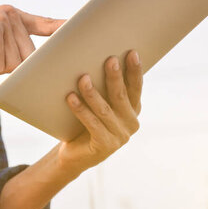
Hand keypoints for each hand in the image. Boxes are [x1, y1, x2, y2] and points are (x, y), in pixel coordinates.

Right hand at [0, 4, 63, 76]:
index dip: (61, 27)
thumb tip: (36, 65)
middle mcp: (10, 15)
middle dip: (7, 66)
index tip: (79, 26)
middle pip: (28, 57)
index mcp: (13, 18)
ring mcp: (2, 20)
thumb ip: (16, 54)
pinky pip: (0, 63)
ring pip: (15, 62)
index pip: (43, 24)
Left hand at [57, 50, 142, 175]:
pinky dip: (81, 110)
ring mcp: (119, 137)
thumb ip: (104, 87)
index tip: (132, 53)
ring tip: (83, 78)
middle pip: (121, 96)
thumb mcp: (100, 104)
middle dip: (115, 77)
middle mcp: (130, 123)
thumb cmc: (86, 122)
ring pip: (105, 110)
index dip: (135, 71)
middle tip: (109, 60)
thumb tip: (98, 56)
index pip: (136, 87)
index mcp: (133, 110)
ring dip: (93, 93)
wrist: (75, 155)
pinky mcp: (105, 146)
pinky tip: (71, 97)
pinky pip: (92, 124)